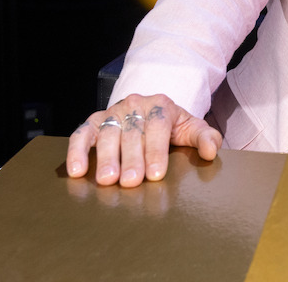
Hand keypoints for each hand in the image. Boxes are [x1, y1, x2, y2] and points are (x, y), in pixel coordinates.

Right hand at [66, 93, 222, 187]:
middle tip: (130, 182)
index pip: (158, 126)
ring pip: (107, 134)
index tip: (155, 174)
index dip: (156, 151)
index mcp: (161, 104)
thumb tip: (210, 152)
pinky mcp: (92, 122)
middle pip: (132, 133)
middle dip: (131, 159)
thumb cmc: (172, 125)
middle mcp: (134, 105)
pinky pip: (81, 134)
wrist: (150, 110)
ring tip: (107, 180)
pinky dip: (77, 151)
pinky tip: (77, 171)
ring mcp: (112, 113)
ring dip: (106, 158)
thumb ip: (205, 138)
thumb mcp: (191, 128)